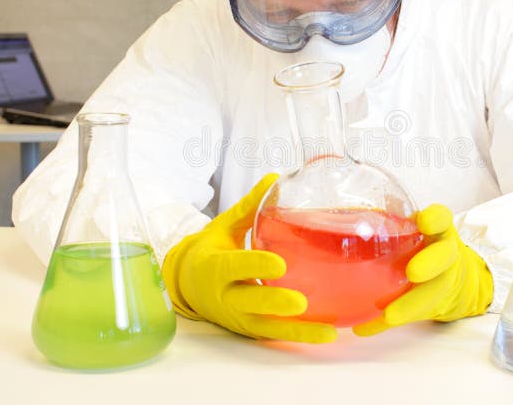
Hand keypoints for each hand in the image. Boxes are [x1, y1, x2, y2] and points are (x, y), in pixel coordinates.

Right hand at [162, 173, 336, 343]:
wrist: (186, 284)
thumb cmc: (211, 250)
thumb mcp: (224, 226)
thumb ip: (249, 205)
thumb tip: (275, 177)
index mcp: (214, 266)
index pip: (235, 266)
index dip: (255, 265)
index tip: (279, 264)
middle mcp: (224, 296)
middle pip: (249, 302)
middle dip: (274, 303)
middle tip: (300, 302)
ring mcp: (237, 316)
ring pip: (266, 327)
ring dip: (296, 332)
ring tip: (326, 333)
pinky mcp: (248, 329)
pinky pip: (274, 334)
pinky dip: (299, 337)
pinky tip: (326, 335)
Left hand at [353, 204, 492, 335]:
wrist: (454, 280)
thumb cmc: (420, 247)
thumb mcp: (411, 231)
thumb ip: (388, 225)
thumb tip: (342, 220)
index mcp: (438, 230)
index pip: (443, 219)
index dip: (436, 219)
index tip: (424, 221)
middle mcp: (445, 253)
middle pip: (445, 256)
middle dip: (431, 264)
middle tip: (412, 272)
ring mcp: (443, 280)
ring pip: (435, 292)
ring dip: (412, 304)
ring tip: (389, 315)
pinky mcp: (432, 305)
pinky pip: (412, 317)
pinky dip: (386, 325)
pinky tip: (365, 329)